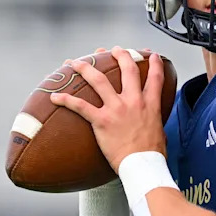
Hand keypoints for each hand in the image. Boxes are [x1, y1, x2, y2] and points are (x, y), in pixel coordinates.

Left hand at [51, 46, 166, 171]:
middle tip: (114, 50)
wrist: (143, 165)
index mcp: (150, 105)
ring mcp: (117, 109)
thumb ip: (155, 123)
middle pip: (128, 70)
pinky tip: (54, 96)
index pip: (155, 78)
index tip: (152, 55)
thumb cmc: (152, 155)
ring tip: (76, 62)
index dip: (155, 64)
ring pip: (99, 80)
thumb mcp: (160, 133)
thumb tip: (154, 126)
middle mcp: (134, 101)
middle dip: (121, 55)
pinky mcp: (102, 120)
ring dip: (86, 68)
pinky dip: (66, 100)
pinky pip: (80, 106)